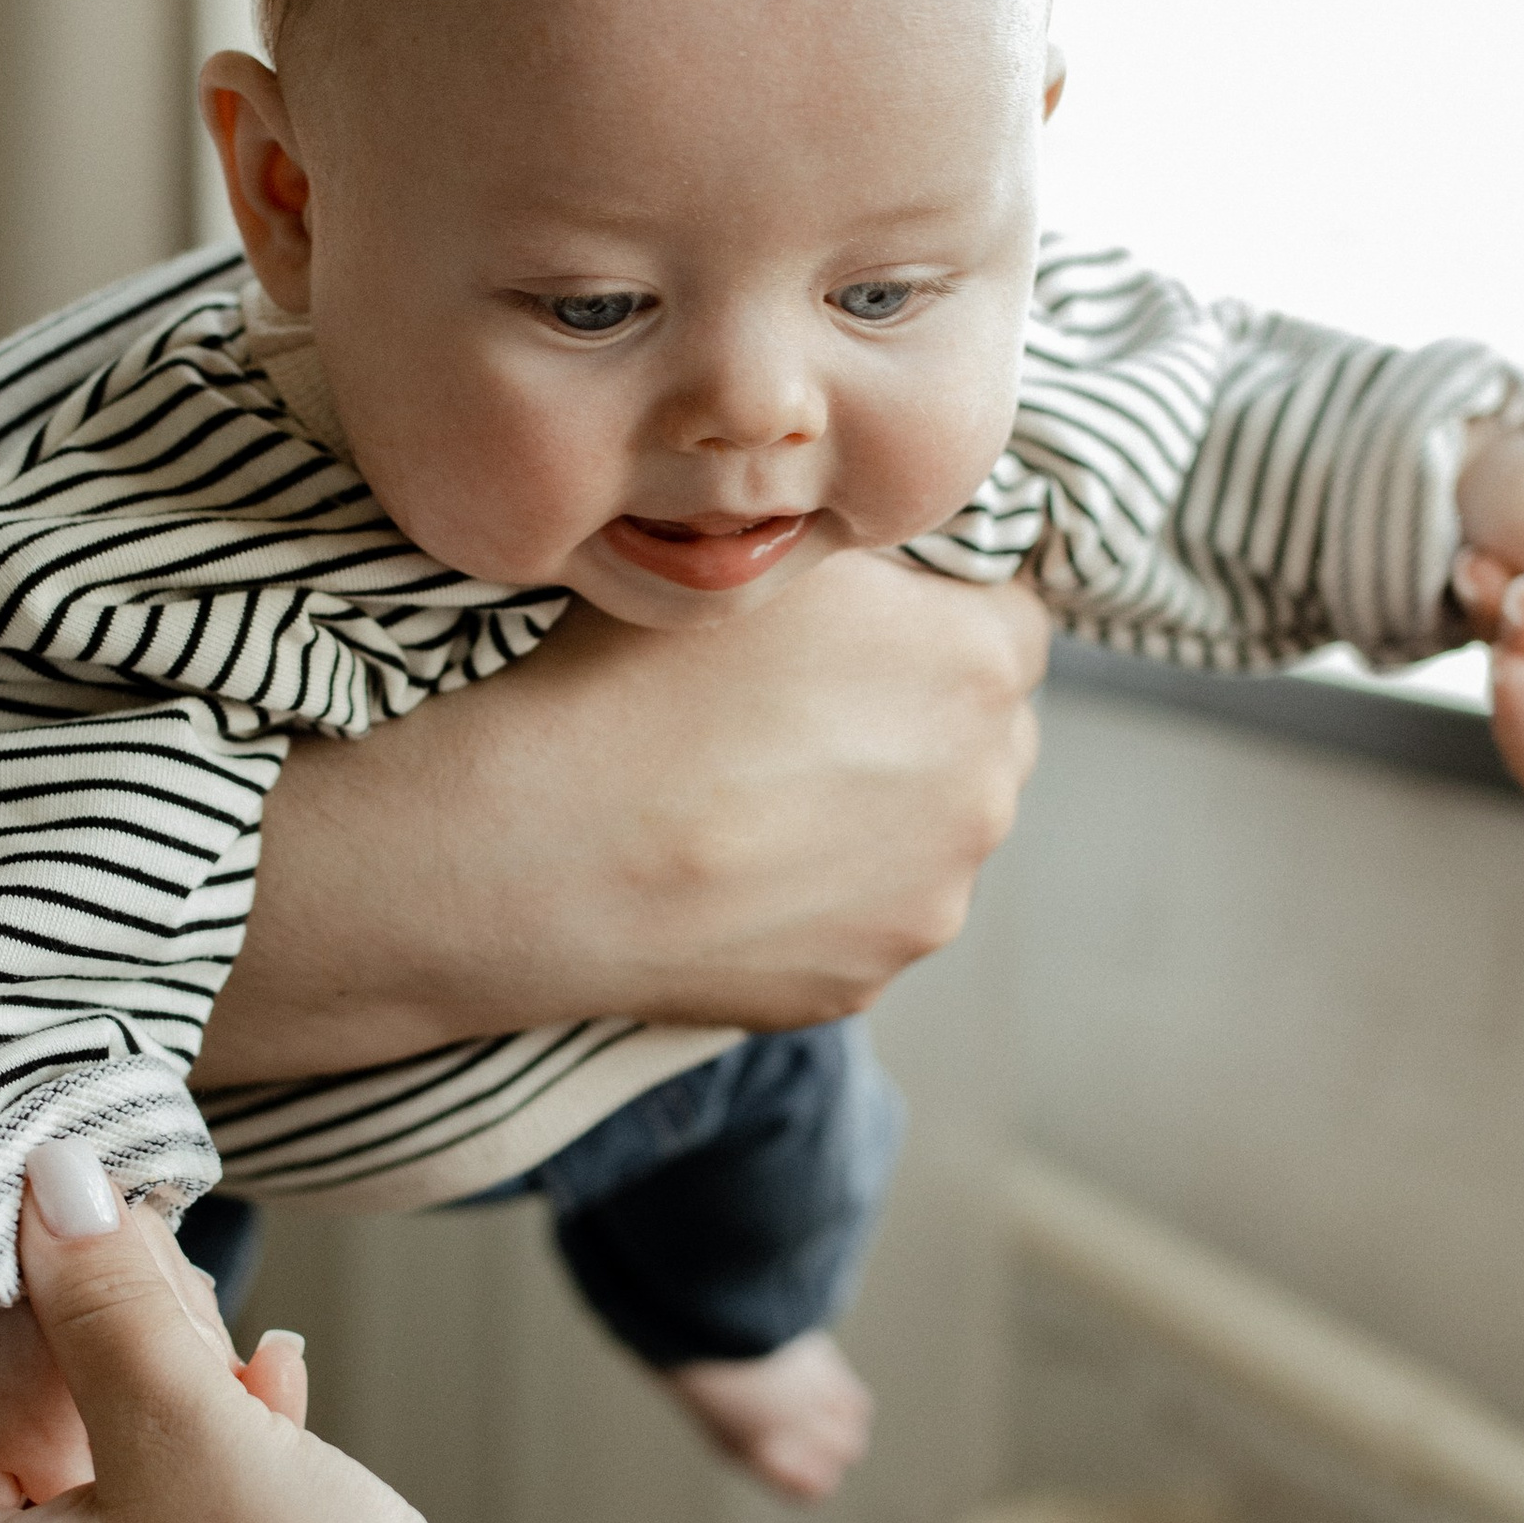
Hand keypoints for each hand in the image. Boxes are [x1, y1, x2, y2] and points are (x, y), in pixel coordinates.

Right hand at [198, 552, 1045, 1077]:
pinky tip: (725, 865)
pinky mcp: (864, 979)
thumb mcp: (751, 550)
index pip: (1001, 612)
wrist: (522, 853)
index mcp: (982, 656)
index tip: (844, 621)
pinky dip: (812, 891)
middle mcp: (987, 786)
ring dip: (868, 807)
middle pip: (975, 729)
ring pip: (923, 829)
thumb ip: (859, 544)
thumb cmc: (622, 676)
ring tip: (746, 791)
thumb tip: (893, 543)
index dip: (920, 609)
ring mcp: (930, 898)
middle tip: (786, 707)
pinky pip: (859, 915)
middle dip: (908, 712)